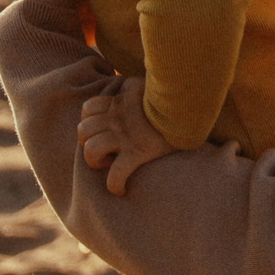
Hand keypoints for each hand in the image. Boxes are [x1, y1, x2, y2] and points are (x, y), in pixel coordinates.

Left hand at [78, 76, 172, 195]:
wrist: (191, 105)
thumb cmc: (175, 97)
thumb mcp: (151, 85)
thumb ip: (138, 87)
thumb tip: (134, 87)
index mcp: (120, 101)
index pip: (88, 107)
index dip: (90, 120)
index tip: (104, 130)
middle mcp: (117, 117)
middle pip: (83, 129)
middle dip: (88, 142)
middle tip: (105, 150)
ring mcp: (125, 135)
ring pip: (90, 150)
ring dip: (95, 161)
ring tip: (109, 164)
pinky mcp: (138, 152)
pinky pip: (116, 174)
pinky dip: (115, 184)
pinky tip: (121, 189)